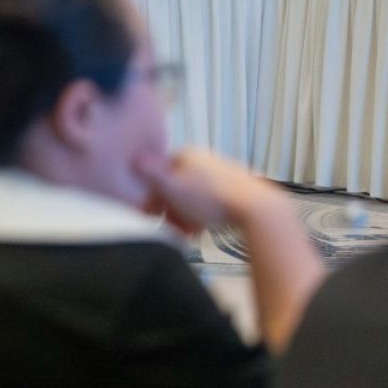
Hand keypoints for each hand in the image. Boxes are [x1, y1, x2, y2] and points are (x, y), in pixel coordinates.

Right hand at [137, 148, 280, 235]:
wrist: (255, 208)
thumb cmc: (208, 199)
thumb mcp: (171, 187)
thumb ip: (150, 173)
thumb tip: (132, 157)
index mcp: (187, 154)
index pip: (159, 172)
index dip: (152, 194)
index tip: (149, 215)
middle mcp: (204, 159)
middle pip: (177, 185)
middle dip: (170, 209)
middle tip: (171, 228)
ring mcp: (223, 173)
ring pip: (194, 195)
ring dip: (185, 215)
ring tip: (187, 233)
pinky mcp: (238, 188)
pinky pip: (212, 201)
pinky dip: (204, 215)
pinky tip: (203, 229)